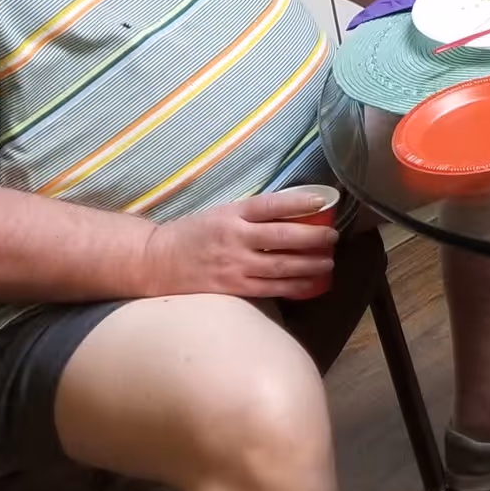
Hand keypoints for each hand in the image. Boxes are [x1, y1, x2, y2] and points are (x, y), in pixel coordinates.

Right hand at [139, 191, 337, 300]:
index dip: (300, 203)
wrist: (156, 261)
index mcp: (232, 214)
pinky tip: (311, 284)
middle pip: (282, 237)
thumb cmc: (193, 234)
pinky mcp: (231, 288)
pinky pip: (269, 288)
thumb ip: (251, 214)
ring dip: (309, 264)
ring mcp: (233, 265)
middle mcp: (235, 238)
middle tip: (333, 238)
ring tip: (329, 261)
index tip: (323, 202)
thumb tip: (292, 212)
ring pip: (280, 266)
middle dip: (313, 238)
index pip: (272, 205)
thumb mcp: (221, 213)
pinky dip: (293, 286)